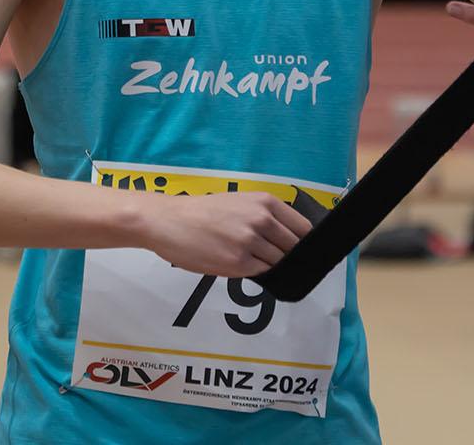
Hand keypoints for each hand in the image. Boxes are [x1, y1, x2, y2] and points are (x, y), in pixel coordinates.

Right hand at [137, 192, 310, 277]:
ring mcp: (250, 243)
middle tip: (269, 253)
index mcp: (265, 202)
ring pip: (278, 262)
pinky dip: (254, 270)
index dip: (302, 240)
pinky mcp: (238, 263)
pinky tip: (238, 262)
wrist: (170, 221)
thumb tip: (288, 237)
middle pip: (293, 247)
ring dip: (268, 263)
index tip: (296, 246)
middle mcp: (262, 220)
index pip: (303, 228)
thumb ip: (265, 215)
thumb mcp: (240, 201)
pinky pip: (260, 272)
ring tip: (248, 256)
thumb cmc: (203, 211)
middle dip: (285, 253)